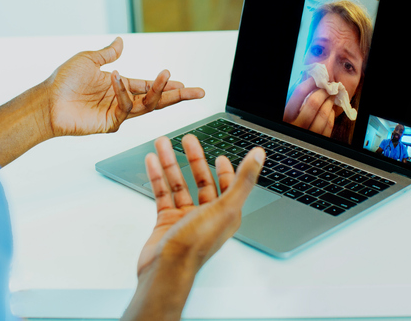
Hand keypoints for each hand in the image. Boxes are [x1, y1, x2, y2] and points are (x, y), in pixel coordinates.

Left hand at [43, 37, 204, 137]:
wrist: (46, 101)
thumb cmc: (63, 82)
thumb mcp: (88, 59)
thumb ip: (108, 53)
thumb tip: (119, 41)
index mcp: (120, 86)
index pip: (149, 86)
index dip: (166, 85)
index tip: (184, 83)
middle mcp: (121, 100)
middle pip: (156, 100)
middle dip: (178, 96)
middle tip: (197, 92)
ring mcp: (117, 113)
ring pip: (147, 106)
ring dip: (159, 92)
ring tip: (168, 78)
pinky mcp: (109, 123)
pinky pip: (125, 108)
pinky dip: (124, 92)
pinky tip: (117, 79)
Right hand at [122, 135, 264, 320]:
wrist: (166, 269)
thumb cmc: (196, 245)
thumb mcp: (226, 207)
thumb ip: (243, 180)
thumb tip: (258, 156)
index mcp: (225, 214)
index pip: (228, 186)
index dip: (225, 170)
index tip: (220, 156)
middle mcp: (206, 215)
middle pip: (201, 180)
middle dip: (194, 158)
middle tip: (187, 140)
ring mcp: (185, 218)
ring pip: (178, 184)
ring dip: (170, 163)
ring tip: (162, 144)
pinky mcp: (166, 222)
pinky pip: (162, 194)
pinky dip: (157, 177)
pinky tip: (152, 162)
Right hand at [283, 76, 334, 136]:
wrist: (291, 147)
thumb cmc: (290, 124)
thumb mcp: (288, 112)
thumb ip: (296, 100)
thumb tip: (309, 82)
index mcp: (286, 116)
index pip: (299, 93)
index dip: (310, 83)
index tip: (317, 78)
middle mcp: (295, 126)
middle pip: (313, 103)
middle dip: (323, 92)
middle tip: (328, 87)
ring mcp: (308, 135)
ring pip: (323, 116)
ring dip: (329, 103)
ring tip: (331, 97)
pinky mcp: (318, 141)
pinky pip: (328, 127)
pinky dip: (331, 116)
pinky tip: (330, 110)